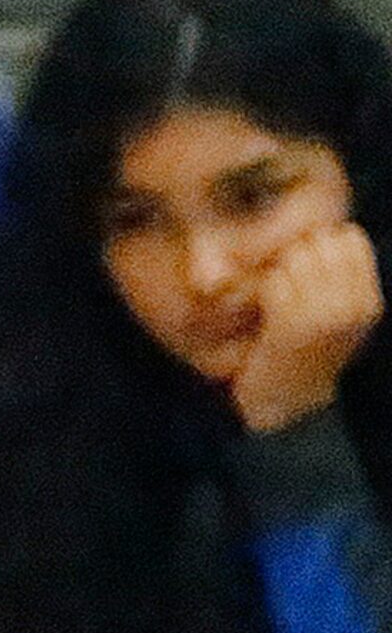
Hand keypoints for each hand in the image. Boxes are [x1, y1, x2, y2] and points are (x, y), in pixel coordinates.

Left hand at [233, 221, 379, 431]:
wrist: (285, 404)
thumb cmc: (305, 351)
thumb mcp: (338, 314)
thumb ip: (340, 275)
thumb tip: (330, 228)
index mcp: (369, 300)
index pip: (349, 237)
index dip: (322, 243)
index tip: (309, 268)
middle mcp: (354, 305)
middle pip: (320, 242)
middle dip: (298, 253)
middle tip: (289, 284)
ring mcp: (325, 315)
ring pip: (295, 257)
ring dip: (279, 272)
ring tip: (279, 300)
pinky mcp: (291, 326)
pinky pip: (274, 282)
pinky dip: (265, 291)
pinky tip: (268, 312)